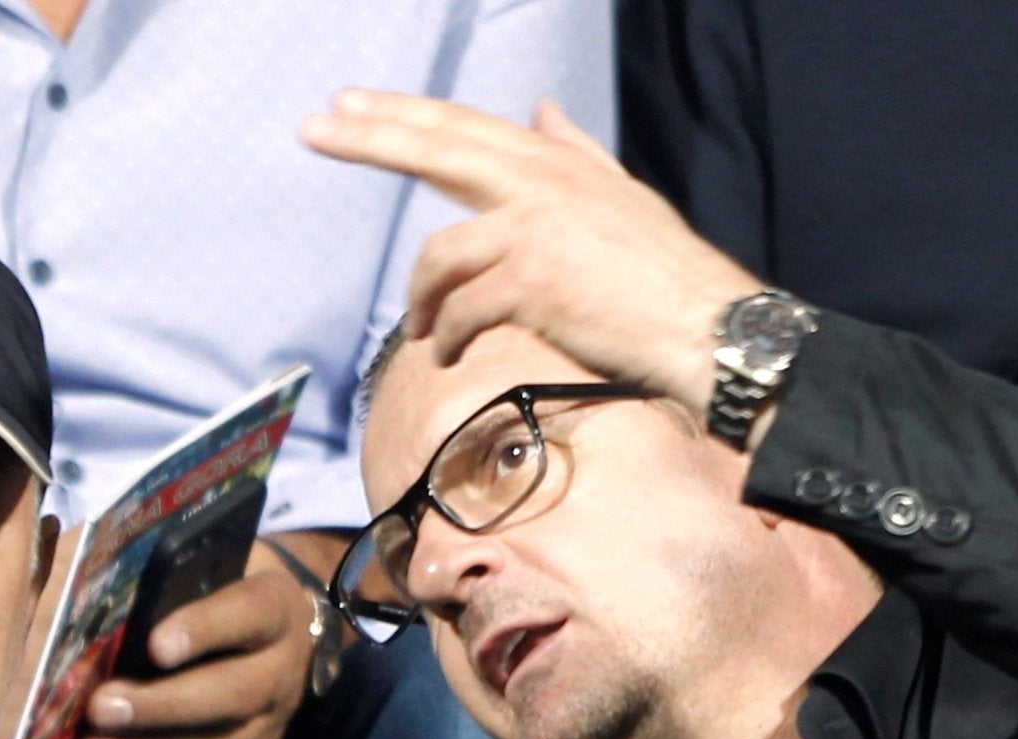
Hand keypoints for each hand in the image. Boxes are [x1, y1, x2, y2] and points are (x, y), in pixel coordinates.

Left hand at [78, 543, 315, 738]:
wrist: (285, 630)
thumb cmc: (227, 589)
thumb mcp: (213, 569)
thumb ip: (174, 581)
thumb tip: (99, 604)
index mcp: (275, 610)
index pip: (246, 615)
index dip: (202, 630)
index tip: (154, 644)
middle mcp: (282, 672)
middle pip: (231, 695)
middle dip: (161, 707)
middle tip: (100, 709)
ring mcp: (271, 723)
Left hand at [300, 92, 762, 421]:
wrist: (704, 325)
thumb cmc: (660, 272)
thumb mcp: (618, 194)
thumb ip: (574, 151)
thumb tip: (542, 110)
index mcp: (552, 164)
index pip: (461, 129)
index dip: (400, 115)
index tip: (347, 105)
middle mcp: (540, 182)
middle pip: (438, 149)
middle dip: (369, 138)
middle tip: (313, 130)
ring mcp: (535, 228)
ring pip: (440, 255)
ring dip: (421, 302)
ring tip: (422, 333)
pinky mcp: (533, 280)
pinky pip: (461, 310)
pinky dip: (448, 338)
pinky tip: (450, 354)